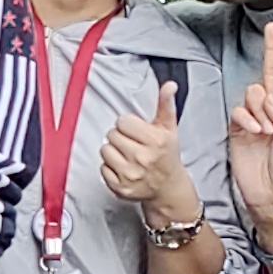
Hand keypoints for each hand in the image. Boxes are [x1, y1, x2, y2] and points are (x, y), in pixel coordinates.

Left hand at [99, 80, 199, 233]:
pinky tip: (123, 168)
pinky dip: (110, 168)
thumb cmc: (167, 156)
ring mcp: (130, 174)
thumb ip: (166, 105)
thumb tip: (169, 86)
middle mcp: (142, 158)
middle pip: (112, 135)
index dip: (128, 125)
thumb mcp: (169, 129)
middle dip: (120, 137)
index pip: (123, 122)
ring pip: (105, 150)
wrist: (168, 186)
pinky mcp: (120, 187)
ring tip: (127, 155)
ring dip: (113, 152)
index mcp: (155, 141)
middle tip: (132, 144)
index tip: (136, 132)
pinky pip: (102, 168)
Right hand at [226, 19, 272, 242]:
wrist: (270, 197)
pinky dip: (247, 117)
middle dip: (272, 50)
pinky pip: (240, 110)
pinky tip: (254, 130)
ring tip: (265, 130)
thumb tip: (268, 97)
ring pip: (253, 93)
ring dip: (259, 107)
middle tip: (272, 28)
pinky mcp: (239, 128)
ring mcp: (256, 119)